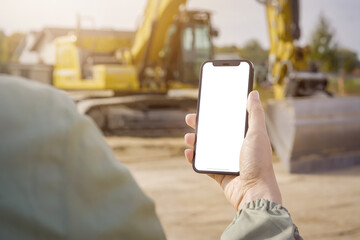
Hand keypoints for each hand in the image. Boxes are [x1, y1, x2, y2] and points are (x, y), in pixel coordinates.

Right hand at [184, 90, 281, 210]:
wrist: (254, 193)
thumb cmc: (259, 163)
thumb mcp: (257, 134)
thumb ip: (255, 113)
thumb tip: (254, 93)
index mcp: (245, 137)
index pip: (229, 121)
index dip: (217, 112)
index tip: (206, 105)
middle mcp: (236, 148)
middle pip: (215, 133)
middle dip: (201, 125)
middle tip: (190, 118)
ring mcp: (227, 162)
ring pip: (207, 148)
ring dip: (196, 141)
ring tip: (188, 137)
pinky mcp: (219, 174)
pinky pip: (203, 165)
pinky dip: (195, 158)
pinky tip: (189, 153)